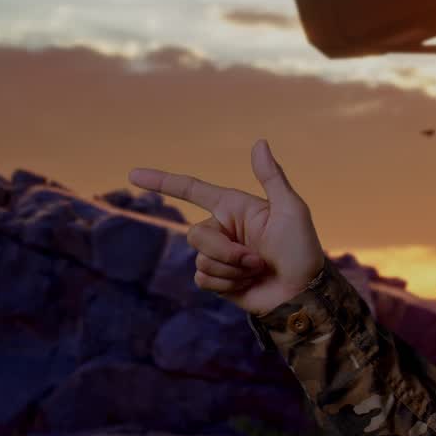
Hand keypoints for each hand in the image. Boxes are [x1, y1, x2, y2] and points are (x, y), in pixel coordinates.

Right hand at [128, 139, 325, 315]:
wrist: (302, 293)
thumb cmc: (302, 250)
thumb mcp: (291, 209)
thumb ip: (272, 177)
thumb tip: (259, 142)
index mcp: (236, 207)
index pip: (192, 190)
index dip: (162, 182)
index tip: (133, 174)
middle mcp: (224, 229)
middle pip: (196, 234)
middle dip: (226, 251)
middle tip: (258, 259)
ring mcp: (219, 255)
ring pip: (200, 258)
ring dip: (231, 269)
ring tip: (258, 270)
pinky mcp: (217, 279)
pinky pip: (202, 278)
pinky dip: (226, 283)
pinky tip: (248, 284)